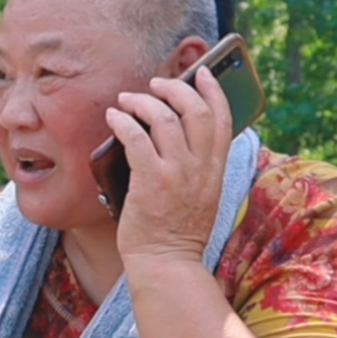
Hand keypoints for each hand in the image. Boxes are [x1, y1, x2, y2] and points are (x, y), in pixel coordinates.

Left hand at [107, 66, 231, 267]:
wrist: (166, 263)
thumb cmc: (175, 232)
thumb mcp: (200, 196)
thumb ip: (196, 167)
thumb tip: (174, 135)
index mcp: (216, 170)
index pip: (223, 119)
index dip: (213, 91)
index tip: (203, 73)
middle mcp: (201, 168)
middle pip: (196, 111)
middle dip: (176, 88)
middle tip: (156, 84)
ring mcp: (177, 174)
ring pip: (165, 119)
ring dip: (143, 102)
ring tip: (127, 99)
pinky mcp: (152, 182)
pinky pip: (136, 139)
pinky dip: (123, 122)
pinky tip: (113, 117)